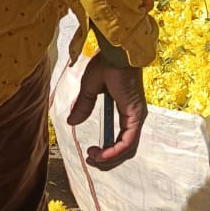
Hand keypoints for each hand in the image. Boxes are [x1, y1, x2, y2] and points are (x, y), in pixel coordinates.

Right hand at [68, 55, 147, 170]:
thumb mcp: (90, 87)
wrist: (115, 50)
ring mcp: (137, 116)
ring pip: (128, 149)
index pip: (122, 140)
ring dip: (110, 159)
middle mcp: (135, 116)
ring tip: (93, 158)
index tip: (91, 152)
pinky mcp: (136, 114)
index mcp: (127, 110)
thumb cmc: (106, 62)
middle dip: (108, 160)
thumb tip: (72, 123)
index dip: (108, 151)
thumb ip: (84, 106)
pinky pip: (128, 141)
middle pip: (126, 149)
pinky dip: (114, 151)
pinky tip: (101, 154)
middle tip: (91, 160)